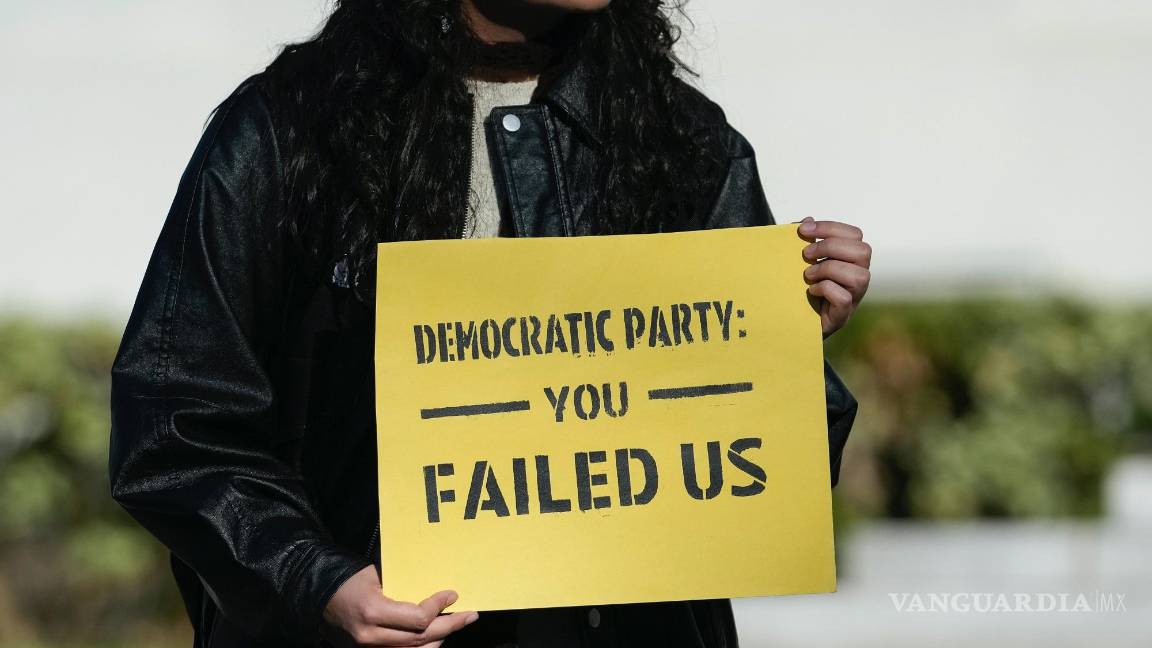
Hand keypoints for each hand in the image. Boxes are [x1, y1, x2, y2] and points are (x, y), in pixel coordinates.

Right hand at [322, 566, 477, 646]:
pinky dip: (421, 647)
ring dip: (439, 640)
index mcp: (372, 612)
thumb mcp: (375, 576)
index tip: (453, 594)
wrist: (316, 596)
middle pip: (420, 638)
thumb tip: (435, 594)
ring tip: (455, 625)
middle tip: (470, 615)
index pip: (418, 619)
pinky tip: (435, 638)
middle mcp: (371, 636)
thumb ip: (403, 589)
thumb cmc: (347, 579)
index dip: (439, 607)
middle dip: (450, 626)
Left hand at [798, 217, 870, 337]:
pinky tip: (811, 291)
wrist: (794, 321)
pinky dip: (825, 290)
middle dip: (830, 247)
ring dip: (828, 269)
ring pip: (858, 275)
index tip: (803, 229)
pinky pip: (844, 297)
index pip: (854, 234)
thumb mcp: (801, 260)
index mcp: (852, 258)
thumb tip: (806, 220)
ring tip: (808, 275)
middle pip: (862, 251)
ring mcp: (855, 296)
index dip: (829, 227)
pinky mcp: (844, 314)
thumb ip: (805, 240)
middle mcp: (859, 275)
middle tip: (806, 254)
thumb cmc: (802, 286)